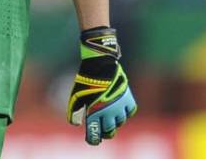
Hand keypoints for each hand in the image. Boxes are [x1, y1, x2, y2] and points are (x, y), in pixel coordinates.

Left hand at [67, 26, 137, 144]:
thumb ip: (74, 111)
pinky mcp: (128, 99)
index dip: (93, 139)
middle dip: (104, 132)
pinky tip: (120, 110)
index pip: (96, 135)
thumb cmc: (86, 81)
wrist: (100, 65)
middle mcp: (109, 113)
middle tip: (101, 130)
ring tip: (109, 118)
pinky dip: (126, 113)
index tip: (91, 140)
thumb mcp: (76, 96)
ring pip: (120, 122)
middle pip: (109, 131)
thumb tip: (76, 124)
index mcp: (94, 113)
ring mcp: (120, 106)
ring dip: (114, 122)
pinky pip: (130, 112)